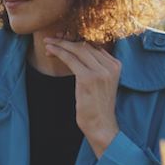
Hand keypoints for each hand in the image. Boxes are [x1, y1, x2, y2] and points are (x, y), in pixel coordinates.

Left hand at [43, 38, 120, 156]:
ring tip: (48, 43)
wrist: (101, 124)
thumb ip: (96, 67)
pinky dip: (59, 52)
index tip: (62, 41)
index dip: (77, 41)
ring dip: (60, 45)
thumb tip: (79, 52)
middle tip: (51, 40)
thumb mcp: (101, 82)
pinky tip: (50, 50)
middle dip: (66, 41)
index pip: (94, 46)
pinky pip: (70, 59)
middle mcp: (111, 65)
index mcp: (116, 64)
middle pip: (85, 46)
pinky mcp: (88, 78)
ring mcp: (101, 71)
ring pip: (77, 49)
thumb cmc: (97, 106)